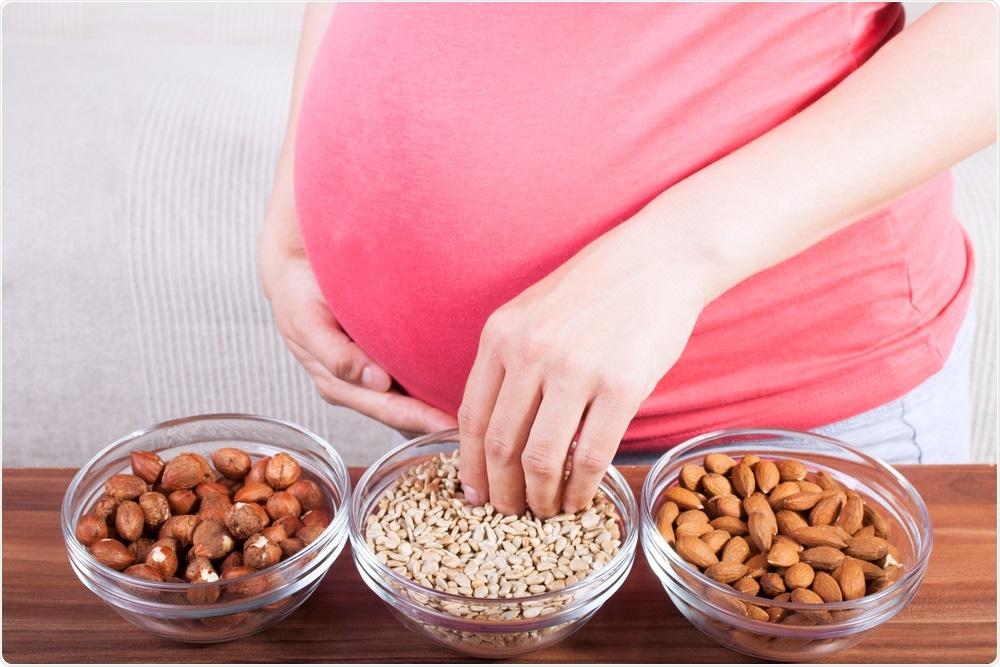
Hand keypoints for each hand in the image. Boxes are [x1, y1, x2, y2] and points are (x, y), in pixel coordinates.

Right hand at [260, 245, 456, 434]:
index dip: (422, 421)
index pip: (389, 410)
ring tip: (475, 416)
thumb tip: (376, 383)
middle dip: (437, 425)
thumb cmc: (299, 296)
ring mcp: (368, 377)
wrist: (293, 273)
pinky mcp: (377, 361)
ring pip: (408, 402)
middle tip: (476, 431)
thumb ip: (337, 355)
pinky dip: (430, 389)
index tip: (453, 428)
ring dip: (436, 412)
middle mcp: (357, 387)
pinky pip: (408, 382)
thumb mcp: (307, 322)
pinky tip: (457, 389)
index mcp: (339, 385)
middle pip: (404, 414)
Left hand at [457, 221, 709, 516]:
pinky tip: (580, 499)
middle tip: (509, 514)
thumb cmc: (595, 288)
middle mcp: (531, 352)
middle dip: (502, 492)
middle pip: (501, 445)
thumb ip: (509, 362)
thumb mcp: (532, 312)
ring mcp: (576, 370)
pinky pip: (592, 455)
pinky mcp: (622, 386)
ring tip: (546, 512)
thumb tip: (493, 430)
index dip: (470, 466)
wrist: (658, 259)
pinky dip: (581, 488)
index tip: (473, 493)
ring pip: (543, 459)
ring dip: (541, 498)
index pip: (472, 417)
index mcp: (501, 335)